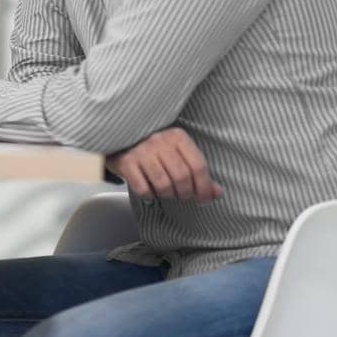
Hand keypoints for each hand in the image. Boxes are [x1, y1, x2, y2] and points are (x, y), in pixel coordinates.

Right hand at [107, 128, 222, 201]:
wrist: (120, 140)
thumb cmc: (154, 150)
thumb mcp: (179, 154)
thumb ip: (198, 172)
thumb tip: (217, 193)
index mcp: (177, 137)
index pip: (198, 165)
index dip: (204, 187)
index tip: (204, 199)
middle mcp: (159, 141)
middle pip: (182, 177)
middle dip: (185, 193)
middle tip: (182, 195)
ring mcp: (141, 151)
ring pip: (163, 185)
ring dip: (168, 194)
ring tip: (166, 191)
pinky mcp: (126, 162)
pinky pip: (143, 189)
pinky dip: (149, 195)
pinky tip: (149, 189)